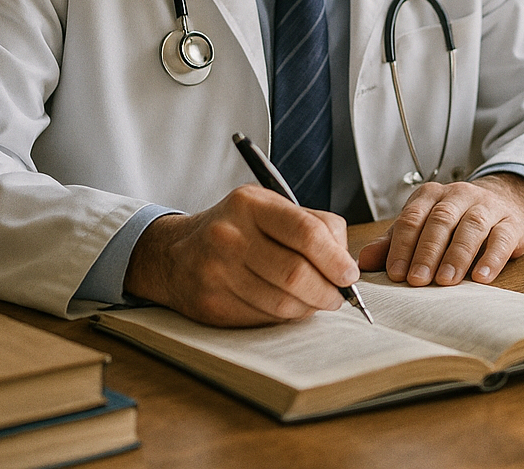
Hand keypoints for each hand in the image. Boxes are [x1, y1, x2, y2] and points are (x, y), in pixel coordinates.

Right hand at [123, 185, 359, 326]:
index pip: (306, 233)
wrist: (175, 253)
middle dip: (328, 291)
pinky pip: (264, 318)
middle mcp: (229, 235)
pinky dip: (285, 317)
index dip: (335, 259)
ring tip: (315, 301)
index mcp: (250, 204)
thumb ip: (313, 226)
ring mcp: (216, 272)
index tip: (348, 274)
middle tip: (337, 295)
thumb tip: (345, 264)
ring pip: (282, 303)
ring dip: (309, 308)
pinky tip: (287, 306)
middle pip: (296, 273)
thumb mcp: (270, 208)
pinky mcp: (212, 304)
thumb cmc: (236, 229)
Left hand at [356, 173, 523, 286]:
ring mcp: (487, 207)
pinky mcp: (511, 223)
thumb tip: (364, 262)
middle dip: (427, 252)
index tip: (396, 273)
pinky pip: (502, 238)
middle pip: (440, 221)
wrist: (502, 203)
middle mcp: (459, 195)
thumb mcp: (421, 227)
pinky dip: (491, 258)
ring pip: (471, 226)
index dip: (403, 246)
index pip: (412, 217)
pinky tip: (481, 277)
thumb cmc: (454, 221)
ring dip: (457, 255)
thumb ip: (393, 244)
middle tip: (418, 280)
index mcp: (431, 195)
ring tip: (446, 281)